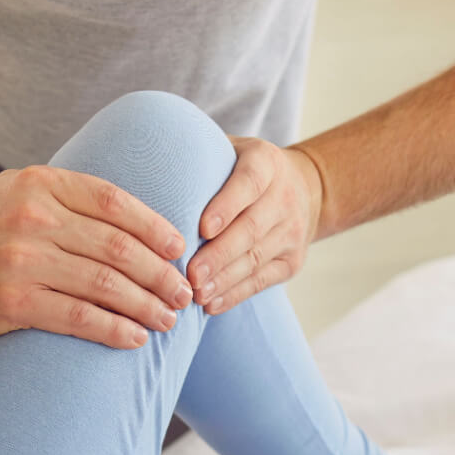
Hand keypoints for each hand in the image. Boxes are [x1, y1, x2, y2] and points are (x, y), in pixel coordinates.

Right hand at [0, 165, 193, 348]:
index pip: (115, 202)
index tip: (178, 248)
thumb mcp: (21, 192)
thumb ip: (70, 199)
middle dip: (160, 274)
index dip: (154, 227)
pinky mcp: (13, 303)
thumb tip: (141, 223)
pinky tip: (135, 338)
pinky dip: (114, 329)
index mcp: (41, 184)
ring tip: (168, 319)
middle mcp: (33, 219)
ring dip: (146, 306)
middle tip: (183, 293)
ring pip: (105, 285)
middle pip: (118, 247)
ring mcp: (22, 261)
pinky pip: (79, 317)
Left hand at [185, 138, 323, 313]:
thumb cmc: (243, 171)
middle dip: (219, 255)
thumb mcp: (229, 150)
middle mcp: (285, 197)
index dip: (226, 206)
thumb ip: (197, 156)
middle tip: (190, 274)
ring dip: (224, 280)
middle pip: (251, 229)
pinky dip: (235, 294)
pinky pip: (262, 281)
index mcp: (266, 163)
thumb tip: (147, 161)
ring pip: (256, 259)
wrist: (306, 190)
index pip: (249, 183)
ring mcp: (291, 232)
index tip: (202, 228)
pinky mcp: (292, 261)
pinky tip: (211, 304)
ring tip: (196, 294)